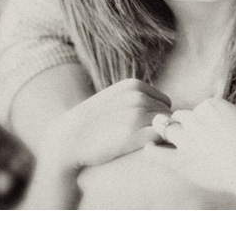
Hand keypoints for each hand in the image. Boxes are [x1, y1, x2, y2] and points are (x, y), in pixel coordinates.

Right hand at [40, 78, 170, 173]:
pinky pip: (160, 137)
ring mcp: (136, 115)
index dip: (156, 116)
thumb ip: (138, 98)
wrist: (67, 140)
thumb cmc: (94, 123)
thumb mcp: (115, 99)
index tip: (141, 127)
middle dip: (157, 126)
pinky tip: (139, 150)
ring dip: (157, 136)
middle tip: (138, 138)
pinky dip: (155, 144)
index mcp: (133, 85)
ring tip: (136, 143)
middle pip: (167, 114)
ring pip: (165, 126)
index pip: (164, 101)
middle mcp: (137, 97)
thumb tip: (168, 109)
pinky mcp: (133, 135)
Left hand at [143, 98, 235, 208]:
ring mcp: (187, 139)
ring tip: (165, 137)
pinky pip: (157, 153)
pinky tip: (149, 148)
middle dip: (184, 124)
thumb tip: (234, 119)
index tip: (209, 128)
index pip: (200, 108)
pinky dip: (151, 150)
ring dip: (166, 131)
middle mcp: (196, 118)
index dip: (203, 118)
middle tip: (189, 134)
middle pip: (181, 116)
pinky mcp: (182, 161)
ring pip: (167, 128)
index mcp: (213, 105)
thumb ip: (235, 117)